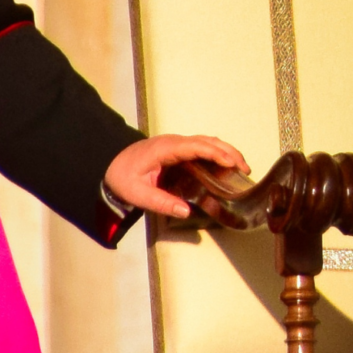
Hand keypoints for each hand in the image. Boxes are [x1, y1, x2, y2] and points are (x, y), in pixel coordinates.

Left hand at [104, 134, 249, 219]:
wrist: (107, 164)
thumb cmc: (121, 177)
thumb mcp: (138, 194)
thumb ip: (161, 202)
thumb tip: (186, 211)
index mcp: (165, 149)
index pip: (197, 146)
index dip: (216, 153)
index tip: (232, 163)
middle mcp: (174, 142)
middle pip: (208, 141)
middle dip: (229, 152)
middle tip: (244, 167)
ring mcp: (176, 144)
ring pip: (207, 141)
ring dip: (225, 151)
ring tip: (240, 166)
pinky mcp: (177, 149)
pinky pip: (201, 146)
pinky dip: (217, 152)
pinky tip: (224, 164)